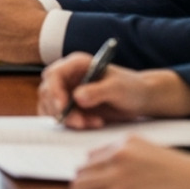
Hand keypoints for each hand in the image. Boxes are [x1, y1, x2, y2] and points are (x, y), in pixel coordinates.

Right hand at [38, 54, 189, 128]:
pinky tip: (92, 123)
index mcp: (76, 64)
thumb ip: (98, 91)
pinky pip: (61, 117)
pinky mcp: (71, 106)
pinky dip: (73, 124)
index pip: (53, 75)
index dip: (54, 91)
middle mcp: (68, 76)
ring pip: (52, 107)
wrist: (141, 99)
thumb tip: (77, 97)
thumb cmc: (132, 87)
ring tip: (93, 123)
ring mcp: (68, 91)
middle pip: (48, 92)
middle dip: (60, 110)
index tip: (63, 107)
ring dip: (68, 119)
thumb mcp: (118, 88)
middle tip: (79, 122)